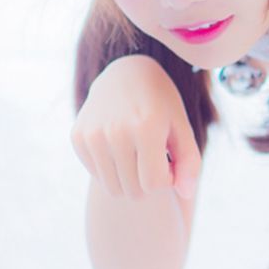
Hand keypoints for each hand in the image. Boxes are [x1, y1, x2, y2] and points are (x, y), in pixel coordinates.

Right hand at [73, 54, 203, 201]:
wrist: (125, 73)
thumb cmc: (161, 104)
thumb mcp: (182, 127)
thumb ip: (190, 163)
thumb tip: (186, 195)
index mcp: (146, 128)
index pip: (154, 184)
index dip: (166, 180)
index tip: (168, 162)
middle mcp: (116, 131)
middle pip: (133, 191)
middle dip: (148, 182)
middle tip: (153, 159)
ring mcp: (93, 134)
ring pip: (113, 188)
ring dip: (129, 179)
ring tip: (138, 156)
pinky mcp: (78, 137)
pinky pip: (97, 175)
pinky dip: (110, 169)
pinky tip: (119, 148)